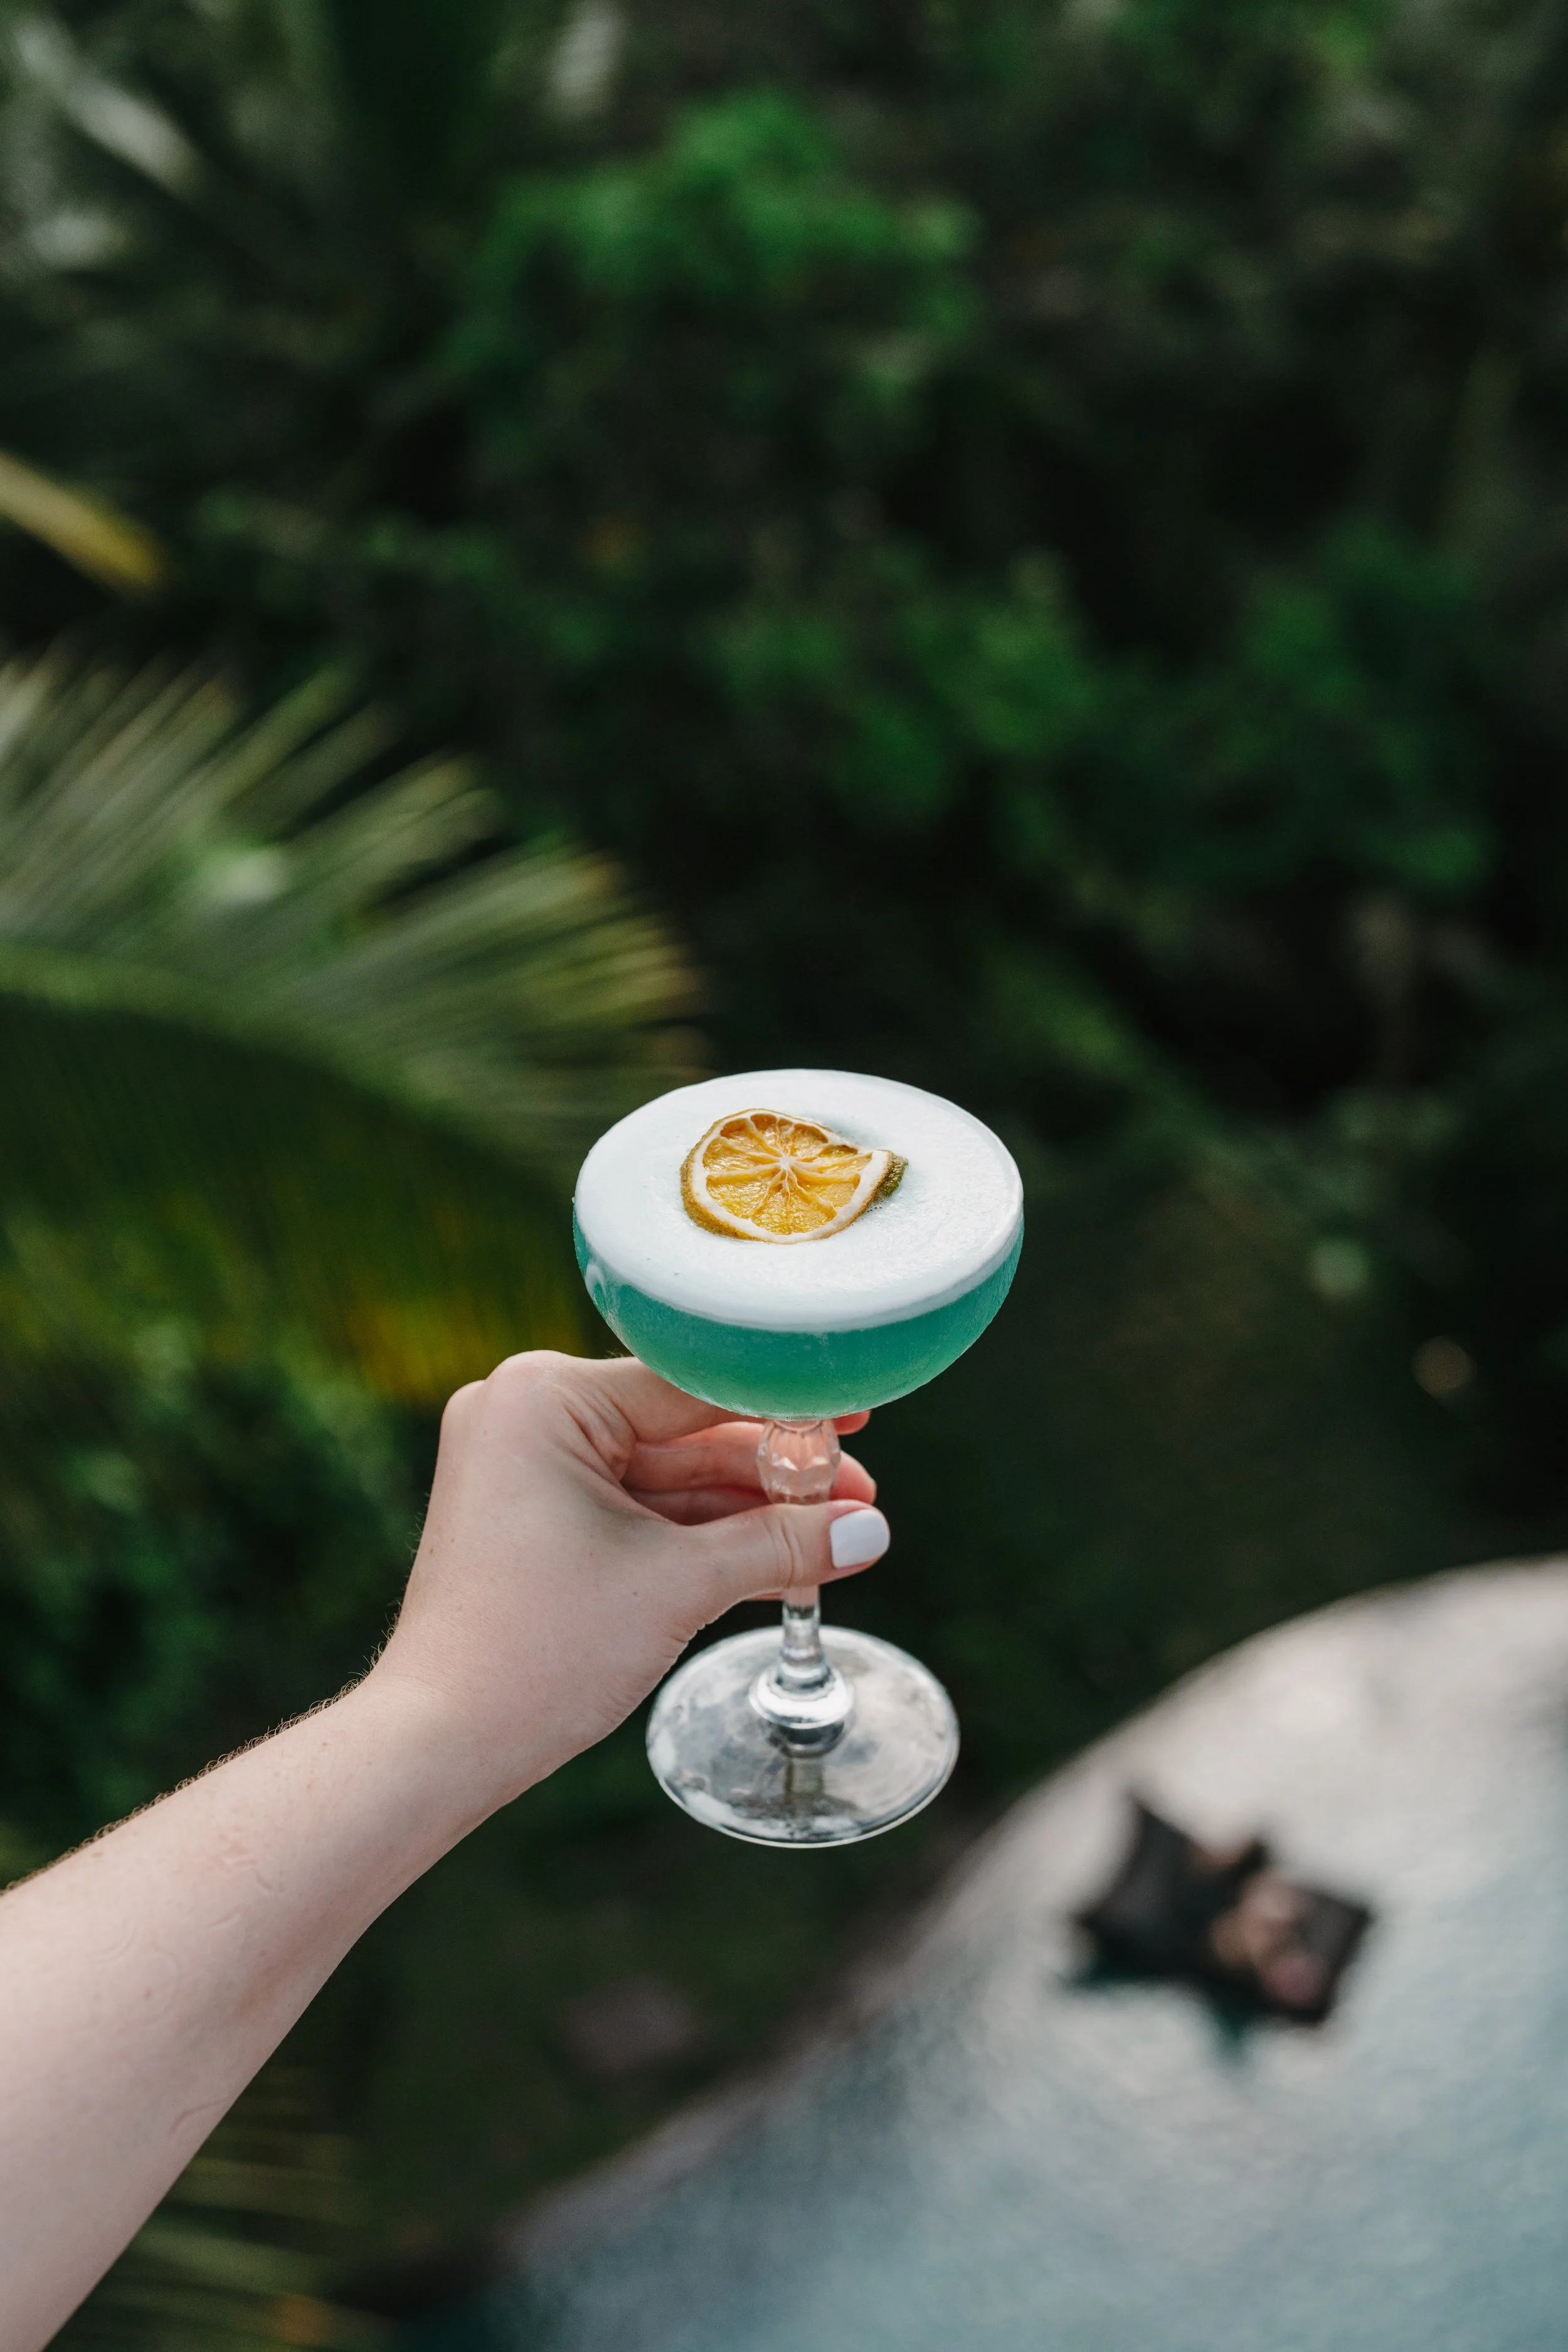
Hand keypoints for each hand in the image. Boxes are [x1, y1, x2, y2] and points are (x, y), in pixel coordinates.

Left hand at [370, 1353, 888, 1813]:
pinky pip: (638, 1511)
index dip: (786, 1406)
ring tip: (839, 1531)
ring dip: (748, 1512)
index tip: (857, 1413)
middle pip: (684, 1431)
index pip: (694, 1385)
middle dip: (774, 1475)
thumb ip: (780, 1545)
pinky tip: (784, 1556)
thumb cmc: (536, 1651)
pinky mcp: (537, 1518)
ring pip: (668, 1478)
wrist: (441, 1744)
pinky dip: (702, 1538)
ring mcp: (529, 1467)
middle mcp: (528, 1413)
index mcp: (543, 1396)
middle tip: (859, 1495)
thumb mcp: (678, 1585)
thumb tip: (871, 1530)